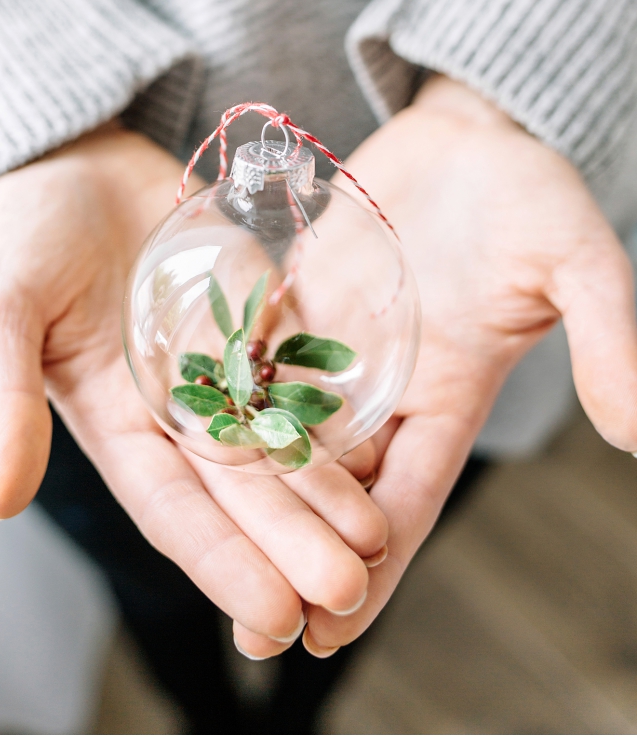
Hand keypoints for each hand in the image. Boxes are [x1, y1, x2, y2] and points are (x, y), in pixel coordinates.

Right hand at [0, 124, 386, 649]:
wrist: (76, 158)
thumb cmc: (26, 232)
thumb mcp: (4, 308)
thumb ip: (5, 399)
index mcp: (116, 423)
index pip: (175, 510)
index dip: (223, 563)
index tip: (275, 617)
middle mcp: (177, 410)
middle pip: (243, 490)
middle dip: (295, 543)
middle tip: (351, 588)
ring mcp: (223, 365)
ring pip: (282, 442)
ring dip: (328, 492)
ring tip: (379, 536)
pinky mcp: (257, 318)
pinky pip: (302, 372)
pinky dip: (337, 411)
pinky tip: (382, 445)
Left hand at [244, 75, 636, 658]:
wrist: (469, 130)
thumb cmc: (528, 191)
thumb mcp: (575, 259)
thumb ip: (608, 335)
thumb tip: (634, 432)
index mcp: (451, 392)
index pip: (410, 498)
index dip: (377, 565)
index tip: (333, 629)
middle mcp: (387, 384)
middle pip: (336, 485)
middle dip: (298, 552)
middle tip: (254, 632)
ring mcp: (337, 343)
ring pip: (284, 430)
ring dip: (248, 490)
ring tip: (200, 550)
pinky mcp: (298, 299)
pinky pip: (252, 356)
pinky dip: (219, 394)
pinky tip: (172, 432)